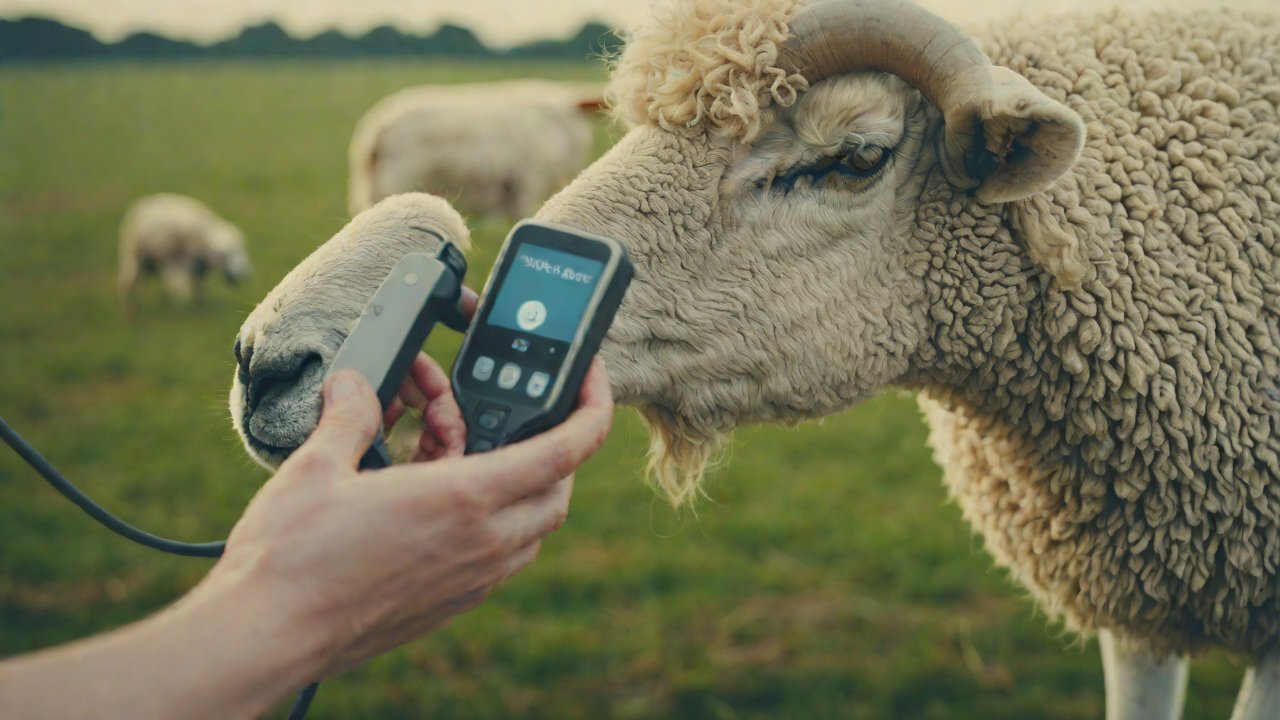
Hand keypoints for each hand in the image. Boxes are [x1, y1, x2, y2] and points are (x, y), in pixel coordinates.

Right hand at [193, 354, 613, 679]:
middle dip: (549, 446)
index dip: (592, 409)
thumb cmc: (292, 555)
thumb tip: (356, 385)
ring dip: (519, 487)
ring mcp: (470, 580)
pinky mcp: (450, 604)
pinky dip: (492, 524)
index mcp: (464, 499)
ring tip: (461, 455)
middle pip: (558, 488)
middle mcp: (482, 543)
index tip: (592, 382)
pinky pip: (500, 558)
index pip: (566, 450)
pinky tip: (440, 504)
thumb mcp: (319, 465)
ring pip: (532, 528)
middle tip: (508, 418)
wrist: (266, 636)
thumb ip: (350, 416)